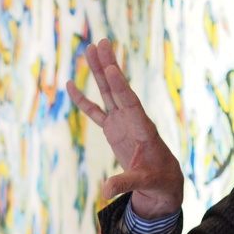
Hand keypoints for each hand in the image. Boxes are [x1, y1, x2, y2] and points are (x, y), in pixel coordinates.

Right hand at [66, 39, 183, 218]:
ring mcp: (122, 122)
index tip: (112, 68)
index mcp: (143, 129)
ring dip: (99, 72)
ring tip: (90, 49)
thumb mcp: (145, 183)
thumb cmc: (157, 180)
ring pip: (107, 93)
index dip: (120, 87)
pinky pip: (95, 111)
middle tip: (100, 43)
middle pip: (118, 89)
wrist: (161, 180)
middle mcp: (133, 120)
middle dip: (109, 67)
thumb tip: (106, 190)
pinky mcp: (113, 128)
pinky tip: (71, 83)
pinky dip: (83, 99)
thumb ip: (126, 183)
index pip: (130, 104)